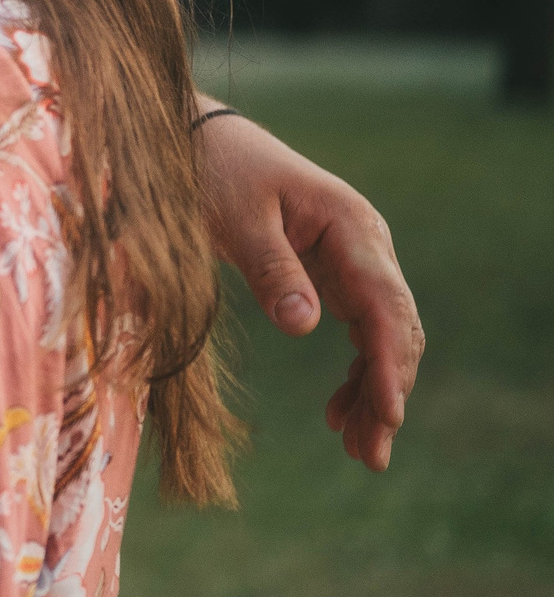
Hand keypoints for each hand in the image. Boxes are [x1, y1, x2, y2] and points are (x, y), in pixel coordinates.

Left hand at [197, 111, 422, 470]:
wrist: (203, 140)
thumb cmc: (216, 171)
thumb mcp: (235, 219)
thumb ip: (271, 269)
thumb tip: (305, 326)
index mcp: (351, 227)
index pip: (385, 305)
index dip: (388, 364)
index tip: (387, 415)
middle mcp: (366, 246)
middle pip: (394, 330)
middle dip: (387, 393)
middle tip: (369, 456)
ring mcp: (354, 263)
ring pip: (381, 338)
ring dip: (373, 393)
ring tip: (357, 450)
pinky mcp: (334, 277)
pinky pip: (358, 332)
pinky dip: (355, 373)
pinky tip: (336, 413)